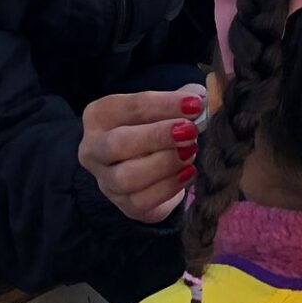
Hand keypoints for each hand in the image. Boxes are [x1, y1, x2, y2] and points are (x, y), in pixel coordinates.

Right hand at [78, 84, 205, 222]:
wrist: (149, 164)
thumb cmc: (156, 127)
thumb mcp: (164, 108)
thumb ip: (183, 100)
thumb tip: (208, 96)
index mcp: (100, 115)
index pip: (130, 107)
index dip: (165, 104)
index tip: (195, 104)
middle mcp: (93, 149)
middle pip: (118, 143)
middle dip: (158, 136)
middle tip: (191, 131)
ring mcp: (105, 181)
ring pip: (127, 177)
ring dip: (164, 163)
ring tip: (190, 152)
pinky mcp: (123, 205)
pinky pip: (143, 201)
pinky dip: (169, 187)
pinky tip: (188, 172)